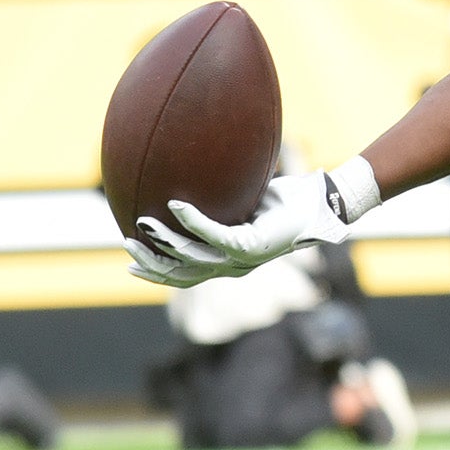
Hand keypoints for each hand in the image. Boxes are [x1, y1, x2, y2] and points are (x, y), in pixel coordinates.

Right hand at [126, 172, 350, 287]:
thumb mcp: (243, 201)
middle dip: (152, 263)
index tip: (132, 264)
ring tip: (143, 223)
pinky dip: (192, 221)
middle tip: (128, 245)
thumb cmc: (285, 201)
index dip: (157, 274)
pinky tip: (175, 205)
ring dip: (165, 241)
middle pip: (183, 275)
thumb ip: (218, 199)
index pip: (186, 277)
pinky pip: (214, 234)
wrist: (321, 205)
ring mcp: (243, 260)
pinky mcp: (252, 247)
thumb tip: (190, 173)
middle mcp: (233, 267)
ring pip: (193, 258)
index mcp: (228, 261)